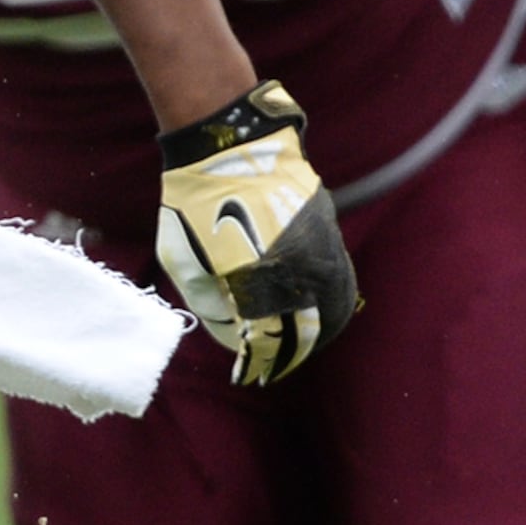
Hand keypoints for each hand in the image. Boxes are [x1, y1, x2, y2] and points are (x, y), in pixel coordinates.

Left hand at [153, 80, 359, 385]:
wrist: (230, 148)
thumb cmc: (193, 207)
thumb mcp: (184, 263)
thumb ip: (211, 305)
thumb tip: (238, 338)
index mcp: (258, 278)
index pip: (268, 339)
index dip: (260, 362)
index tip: (249, 376)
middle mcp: (297, 267)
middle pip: (306, 331)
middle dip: (289, 355)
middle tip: (272, 368)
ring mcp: (320, 249)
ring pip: (334, 310)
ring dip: (316, 335)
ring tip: (295, 349)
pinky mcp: (330, 233)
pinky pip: (341, 283)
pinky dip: (332, 307)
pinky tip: (314, 315)